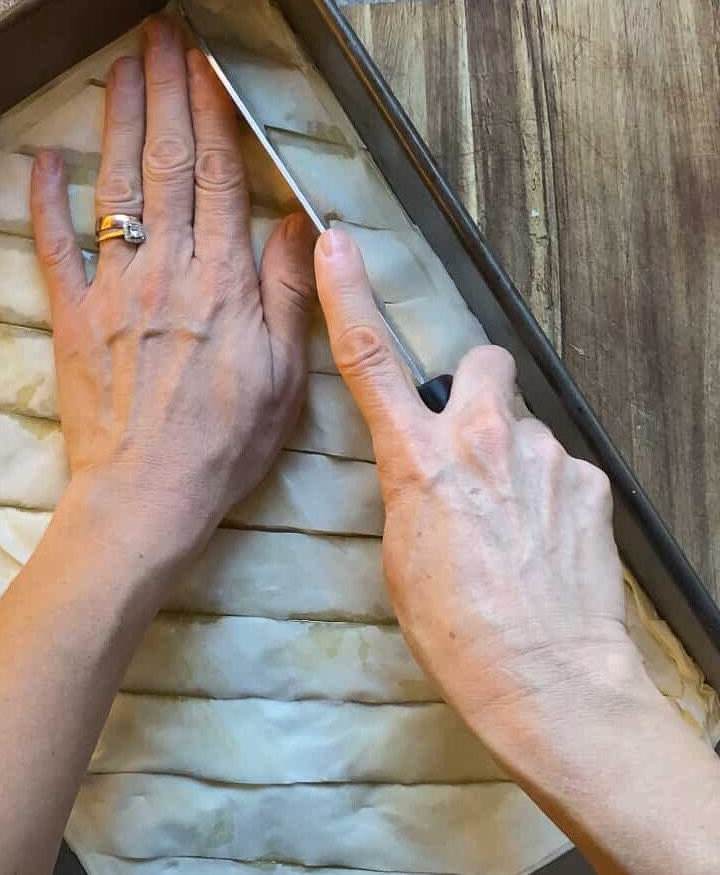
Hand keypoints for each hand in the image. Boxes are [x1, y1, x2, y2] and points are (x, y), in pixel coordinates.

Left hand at [30, 17, 315, 564]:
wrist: (147, 496)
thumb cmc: (224, 444)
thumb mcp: (285, 377)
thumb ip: (291, 295)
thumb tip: (300, 223)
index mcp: (224, 284)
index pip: (220, 178)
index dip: (213, 115)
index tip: (208, 64)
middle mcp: (169, 271)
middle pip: (167, 164)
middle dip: (165, 93)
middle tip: (162, 36)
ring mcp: (115, 289)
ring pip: (115, 189)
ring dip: (116, 123)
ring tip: (121, 69)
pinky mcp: (73, 316)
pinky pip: (55, 248)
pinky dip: (46, 201)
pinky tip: (45, 160)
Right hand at [314, 227, 638, 744]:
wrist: (546, 680)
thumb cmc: (458, 632)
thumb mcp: (401, 557)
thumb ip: (411, 490)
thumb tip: (426, 469)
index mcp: (417, 462)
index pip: (372, 361)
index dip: (349, 296)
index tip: (338, 246)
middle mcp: (481, 442)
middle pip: (482, 362)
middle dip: (476, 386)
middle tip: (474, 438)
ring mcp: (542, 457)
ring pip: (524, 424)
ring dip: (515, 456)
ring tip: (513, 523)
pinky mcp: (587, 481)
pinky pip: (563, 466)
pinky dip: (552, 492)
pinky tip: (544, 540)